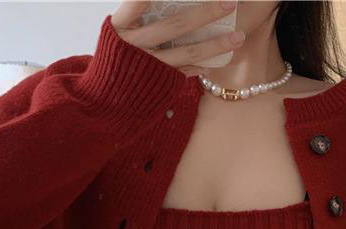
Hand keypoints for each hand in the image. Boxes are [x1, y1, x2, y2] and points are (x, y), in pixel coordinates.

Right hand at [111, 0, 245, 75]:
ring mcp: (150, 66)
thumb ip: (138, 15)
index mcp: (120, 26)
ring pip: (187, 52)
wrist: (107, 100)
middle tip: (230, 2)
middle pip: (175, 25)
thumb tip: (167, 2)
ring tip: (238, 37)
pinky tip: (221, 57)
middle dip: (206, 12)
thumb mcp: (119, 33)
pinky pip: (187, 70)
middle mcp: (134, 46)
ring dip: (216, 44)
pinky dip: (204, 63)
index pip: (138, 2)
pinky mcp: (160, 82)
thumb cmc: (117, 56)